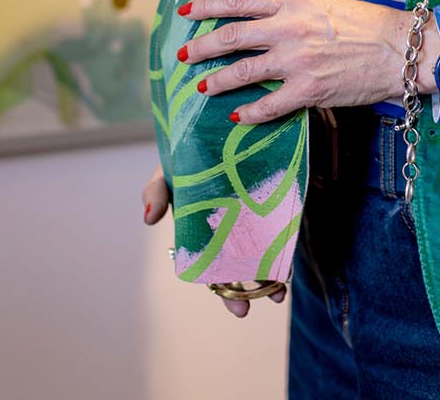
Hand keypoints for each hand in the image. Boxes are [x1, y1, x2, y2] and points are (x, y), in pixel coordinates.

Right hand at [140, 165, 286, 317]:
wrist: (213, 130)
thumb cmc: (183, 159)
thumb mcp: (164, 173)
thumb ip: (154, 192)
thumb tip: (149, 219)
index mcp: (202, 231)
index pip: (214, 267)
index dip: (224, 290)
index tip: (239, 309)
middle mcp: (228, 230)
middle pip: (237, 267)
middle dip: (244, 292)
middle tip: (249, 309)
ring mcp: (251, 215)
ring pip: (261, 251)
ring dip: (270, 275)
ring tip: (278, 293)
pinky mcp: (270, 198)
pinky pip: (279, 224)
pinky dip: (284, 242)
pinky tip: (290, 260)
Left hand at [178, 0, 439, 124]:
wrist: (398, 49)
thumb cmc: (363, 24)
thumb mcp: (322, 3)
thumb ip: (289, 9)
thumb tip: (258, 15)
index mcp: (292, 2)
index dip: (208, 5)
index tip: (187, 10)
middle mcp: (289, 28)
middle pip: (231, 36)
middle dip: (202, 46)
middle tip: (184, 54)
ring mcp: (297, 61)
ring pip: (242, 72)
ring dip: (217, 81)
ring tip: (202, 87)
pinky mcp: (309, 90)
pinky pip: (268, 105)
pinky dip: (249, 113)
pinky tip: (238, 116)